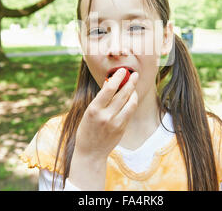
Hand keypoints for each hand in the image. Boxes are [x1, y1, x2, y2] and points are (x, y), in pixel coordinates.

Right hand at [68, 68, 138, 189]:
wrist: (90, 152)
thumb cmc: (87, 129)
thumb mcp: (89, 112)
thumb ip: (100, 98)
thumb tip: (110, 81)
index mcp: (93, 110)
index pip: (108, 89)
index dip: (117, 78)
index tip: (122, 70)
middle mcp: (105, 116)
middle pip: (122, 95)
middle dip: (130, 82)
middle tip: (134, 74)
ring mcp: (115, 123)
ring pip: (130, 103)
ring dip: (133, 92)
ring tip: (134, 84)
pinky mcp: (122, 129)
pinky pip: (130, 112)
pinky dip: (132, 102)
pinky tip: (133, 97)